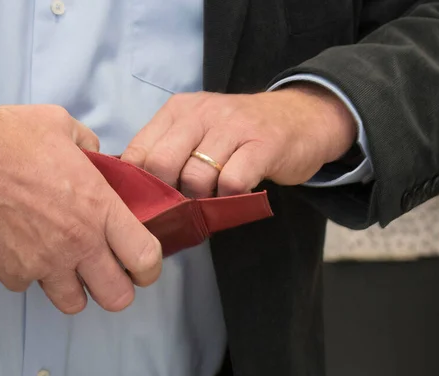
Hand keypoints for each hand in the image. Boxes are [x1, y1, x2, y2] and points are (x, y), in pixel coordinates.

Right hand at [0, 105, 161, 313]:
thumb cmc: (10, 137)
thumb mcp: (64, 126)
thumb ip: (91, 147)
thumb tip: (96, 159)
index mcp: (99, 208)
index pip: (145, 258)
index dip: (149, 268)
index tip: (142, 265)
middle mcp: (78, 243)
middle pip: (117, 297)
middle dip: (117, 289)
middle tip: (107, 272)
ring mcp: (43, 263)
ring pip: (74, 302)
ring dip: (74, 287)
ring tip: (64, 263)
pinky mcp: (11, 272)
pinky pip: (30, 285)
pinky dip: (30, 274)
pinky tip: (23, 247)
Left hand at [121, 84, 356, 197]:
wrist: (302, 116)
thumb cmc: (240, 132)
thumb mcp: (199, 131)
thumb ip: (169, 152)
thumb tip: (136, 193)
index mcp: (179, 109)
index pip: (138, 152)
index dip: (139, 185)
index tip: (151, 201)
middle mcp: (202, 112)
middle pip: (162, 165)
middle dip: (169, 194)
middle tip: (184, 202)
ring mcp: (233, 125)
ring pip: (196, 177)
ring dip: (201, 198)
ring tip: (213, 196)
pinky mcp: (263, 144)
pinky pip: (231, 183)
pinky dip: (229, 198)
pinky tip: (235, 193)